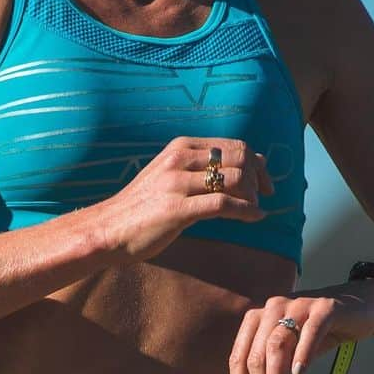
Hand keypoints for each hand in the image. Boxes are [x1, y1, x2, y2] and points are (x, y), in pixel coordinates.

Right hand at [92, 136, 274, 264]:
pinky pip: (224, 204)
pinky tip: (255, 218)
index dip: (257, 163)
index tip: (266, 183)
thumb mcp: (172, 175)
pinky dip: (247, 211)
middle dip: (260, 177)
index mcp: (180, 147)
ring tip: (254, 210)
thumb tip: (253, 160)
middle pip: (240, 158)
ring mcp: (177, 183)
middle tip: (264, 197)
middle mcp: (180, 159)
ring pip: (236, 179)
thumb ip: (206, 167)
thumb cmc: (144, 206)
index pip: (234, 144)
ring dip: (253, 197)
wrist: (108, 229)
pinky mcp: (177, 209)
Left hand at [219, 281, 373, 373]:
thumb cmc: (315, 334)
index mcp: (257, 319)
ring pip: (277, 344)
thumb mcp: (285, 357)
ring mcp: (298, 305)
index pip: (238, 357)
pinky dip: (302, 353)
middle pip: (256, 354)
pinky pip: (310, 331)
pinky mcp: (324, 308)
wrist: (356, 310)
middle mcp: (272, 308)